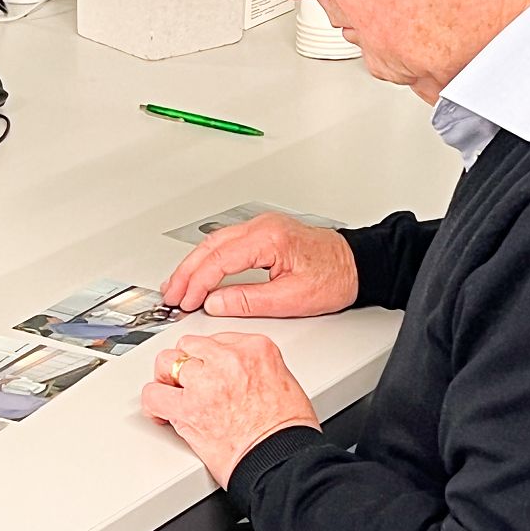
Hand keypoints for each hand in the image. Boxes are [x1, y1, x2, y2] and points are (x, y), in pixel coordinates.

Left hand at [143, 333, 319, 487]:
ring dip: (166, 380)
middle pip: (190, 346)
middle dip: (186, 364)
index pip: (217, 338)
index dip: (208, 358)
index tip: (207, 370)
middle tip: (187, 382)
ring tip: (171, 394)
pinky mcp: (188, 409)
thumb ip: (255, 369)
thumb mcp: (284, 381)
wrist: (283, 460)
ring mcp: (206, 381)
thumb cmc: (289, 431)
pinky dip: (154, 405)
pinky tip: (161, 413)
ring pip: (167, 362)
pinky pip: (154, 395)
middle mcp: (229, 359)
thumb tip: (238, 375)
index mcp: (256, 348)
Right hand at [163, 214, 357, 317]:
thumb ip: (247, 300)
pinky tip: (199, 272)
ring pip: (215, 242)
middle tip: (172, 295)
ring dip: (194, 264)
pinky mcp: (264, 234)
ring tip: (177, 286)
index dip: (198, 283)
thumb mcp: (291, 299)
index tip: (186, 301)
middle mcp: (263, 227)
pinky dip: (208, 259)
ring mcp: (262, 227)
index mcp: (269, 239)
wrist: (358, 265)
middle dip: (187, 272)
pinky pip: (226, 243)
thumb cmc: (334, 278)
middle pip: (210, 247)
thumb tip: (215, 303)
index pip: (220, 260)